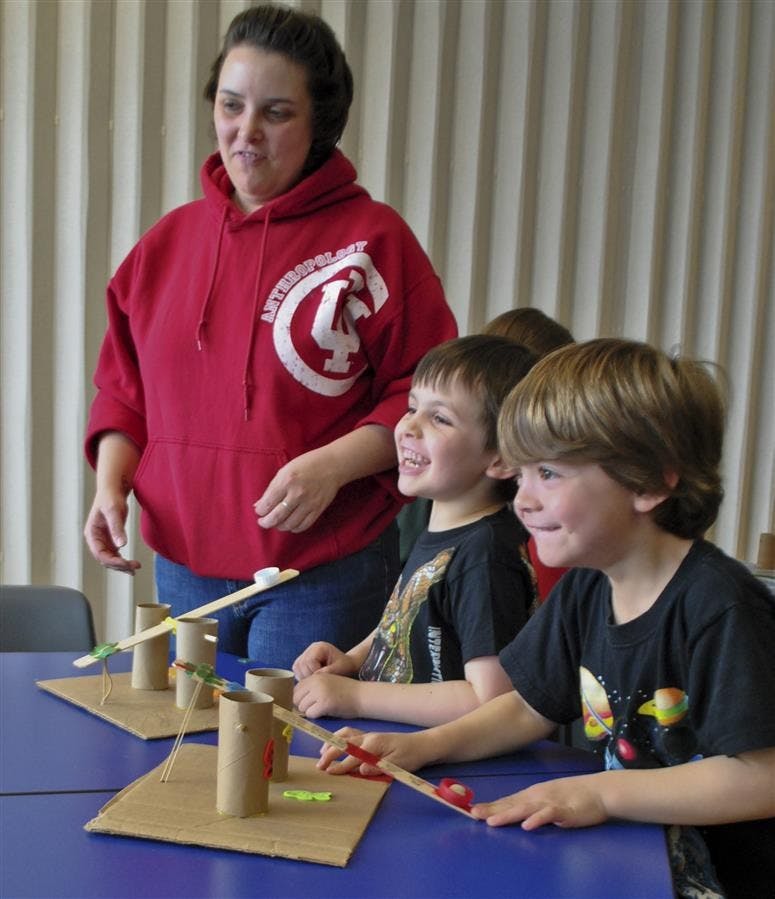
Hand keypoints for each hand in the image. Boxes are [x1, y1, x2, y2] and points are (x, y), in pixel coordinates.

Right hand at [83, 489, 140, 573]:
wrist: (113, 490)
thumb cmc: (110, 498)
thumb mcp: (114, 511)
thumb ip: (117, 528)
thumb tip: (121, 545)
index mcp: (91, 534)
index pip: (100, 554)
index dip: (112, 561)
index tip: (125, 564)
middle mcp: (96, 540)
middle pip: (105, 559)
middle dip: (119, 565)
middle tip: (134, 568)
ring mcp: (103, 540)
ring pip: (111, 558)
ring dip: (122, 565)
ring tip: (135, 568)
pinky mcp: (111, 539)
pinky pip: (115, 554)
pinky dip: (123, 560)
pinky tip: (132, 564)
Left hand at [254, 447, 340, 532]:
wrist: (332, 465)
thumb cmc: (307, 464)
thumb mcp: (285, 470)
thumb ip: (272, 488)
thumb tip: (260, 505)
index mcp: (287, 481)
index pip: (268, 503)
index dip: (260, 511)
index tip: (259, 511)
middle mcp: (297, 494)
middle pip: (276, 517)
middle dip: (266, 522)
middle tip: (263, 522)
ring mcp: (309, 503)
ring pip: (289, 524)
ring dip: (279, 526)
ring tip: (276, 523)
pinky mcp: (318, 510)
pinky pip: (303, 526)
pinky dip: (294, 528)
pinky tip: (290, 524)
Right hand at [293, 642, 358, 678]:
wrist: (346, 664)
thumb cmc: (344, 666)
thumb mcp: (339, 669)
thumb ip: (327, 671)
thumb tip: (315, 676)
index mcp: (320, 647)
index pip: (310, 660)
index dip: (314, 672)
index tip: (323, 678)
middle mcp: (311, 648)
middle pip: (301, 663)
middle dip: (308, 675)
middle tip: (318, 681)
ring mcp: (306, 653)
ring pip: (297, 666)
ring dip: (304, 677)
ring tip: (316, 680)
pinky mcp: (303, 659)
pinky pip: (297, 669)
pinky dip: (302, 676)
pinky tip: (312, 679)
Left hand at [294, 673, 361, 718]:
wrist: (362, 695)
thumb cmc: (345, 691)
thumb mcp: (327, 682)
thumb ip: (312, 687)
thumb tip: (295, 700)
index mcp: (315, 676)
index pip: (296, 689)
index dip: (301, 698)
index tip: (309, 702)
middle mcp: (315, 682)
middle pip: (296, 699)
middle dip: (303, 705)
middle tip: (316, 707)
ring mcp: (319, 693)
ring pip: (302, 707)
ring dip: (310, 711)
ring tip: (322, 708)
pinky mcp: (324, 704)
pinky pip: (310, 714)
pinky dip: (316, 716)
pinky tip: (326, 712)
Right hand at [318, 728, 428, 776]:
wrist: (421, 745)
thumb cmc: (410, 756)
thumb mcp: (397, 765)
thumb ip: (379, 767)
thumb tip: (362, 770)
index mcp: (374, 745)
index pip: (352, 757)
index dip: (339, 766)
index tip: (328, 773)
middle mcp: (368, 737)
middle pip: (344, 743)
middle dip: (330, 753)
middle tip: (319, 766)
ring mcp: (368, 736)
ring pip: (345, 735)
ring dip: (332, 743)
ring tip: (322, 753)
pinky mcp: (369, 737)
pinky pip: (350, 734)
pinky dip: (339, 738)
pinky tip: (335, 744)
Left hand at [471, 774, 607, 829]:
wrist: (599, 791)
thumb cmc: (573, 796)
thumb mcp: (549, 799)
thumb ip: (533, 806)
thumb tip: (514, 813)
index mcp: (533, 794)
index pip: (508, 800)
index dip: (491, 806)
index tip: (472, 811)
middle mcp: (538, 796)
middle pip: (512, 804)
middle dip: (492, 810)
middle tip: (474, 815)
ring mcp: (551, 802)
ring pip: (526, 809)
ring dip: (509, 815)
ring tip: (493, 822)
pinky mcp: (565, 811)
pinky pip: (549, 816)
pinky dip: (538, 820)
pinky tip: (528, 826)